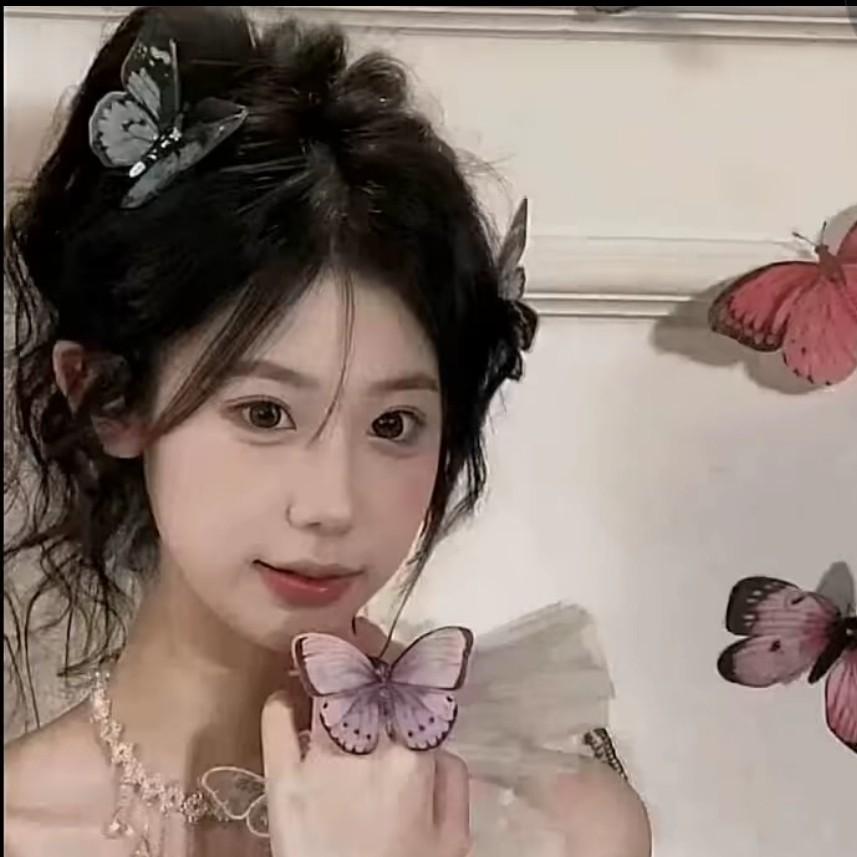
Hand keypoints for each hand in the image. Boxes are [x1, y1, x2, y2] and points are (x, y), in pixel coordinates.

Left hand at [261, 692, 471, 856]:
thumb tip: (437, 744)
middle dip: (365, 677)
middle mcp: (368, 749)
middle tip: (362, 675)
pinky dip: (279, 705)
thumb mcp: (454, 839)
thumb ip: (454, 781)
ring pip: (326, 698)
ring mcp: (321, 762)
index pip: (410, 694)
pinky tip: (284, 698)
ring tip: (326, 675)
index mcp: (414, 759)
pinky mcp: (283, 781)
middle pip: (366, 689)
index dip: (403, 683)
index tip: (398, 680)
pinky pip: (276, 726)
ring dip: (328, 683)